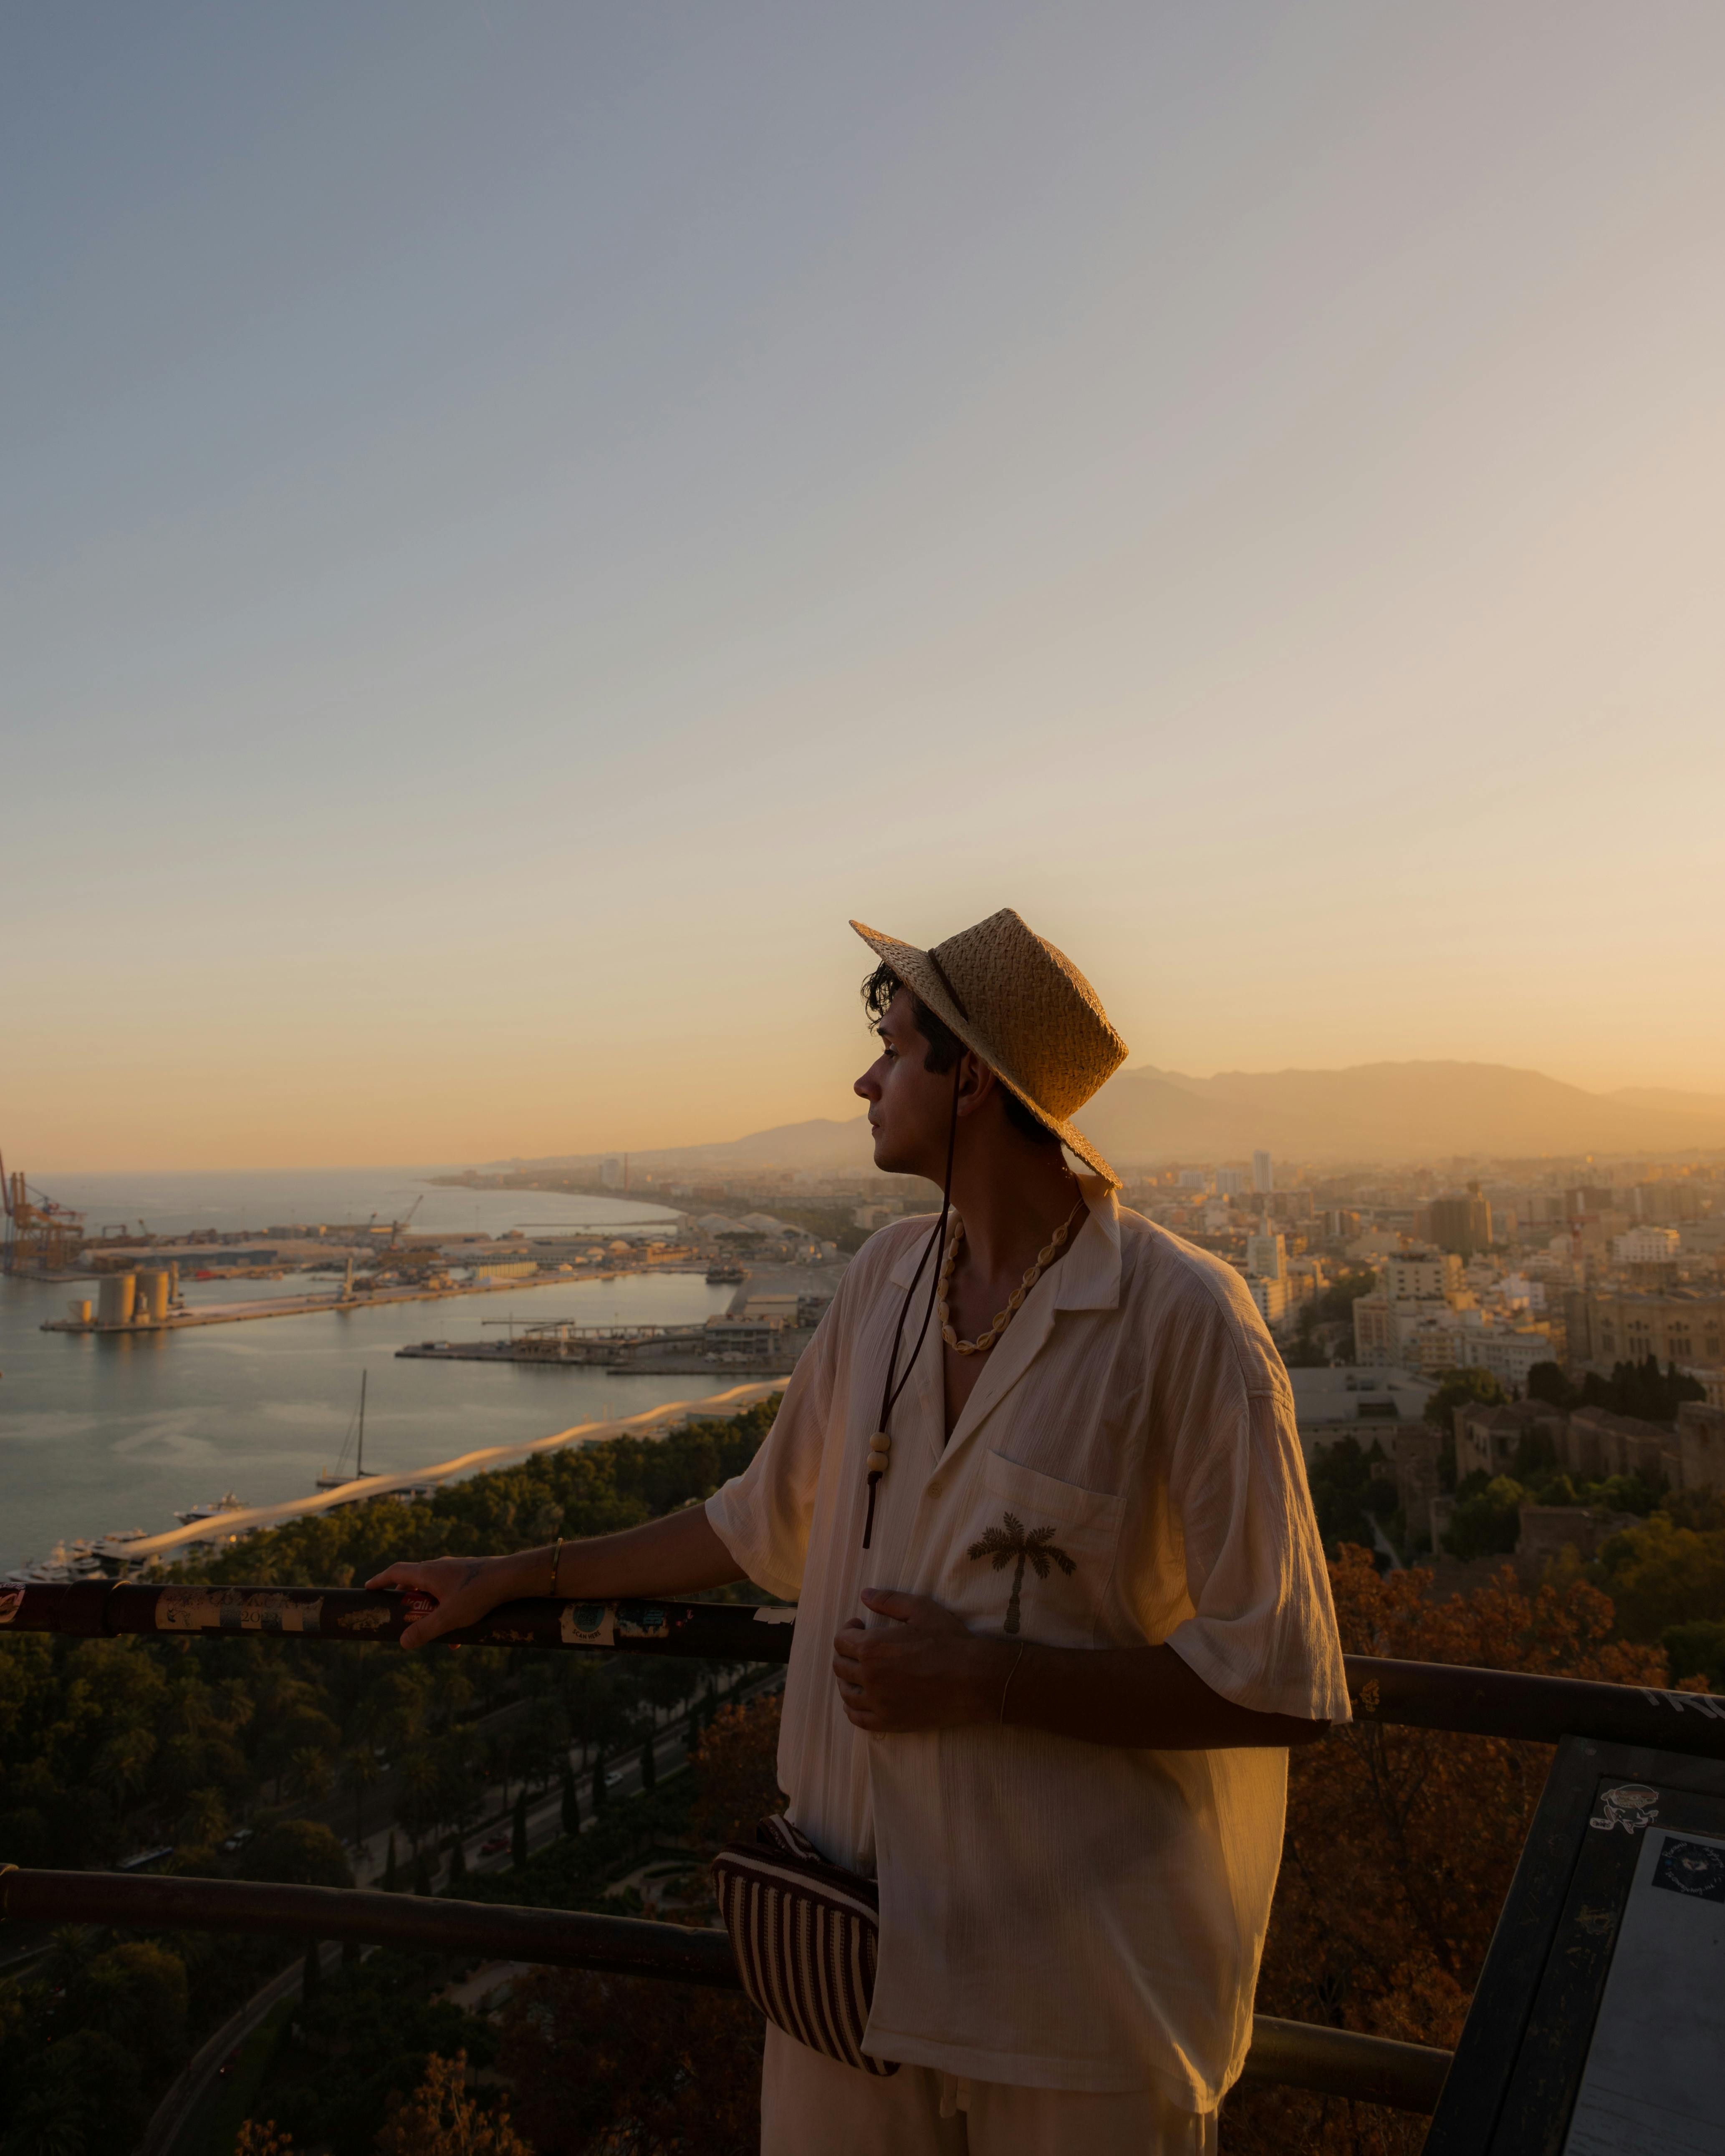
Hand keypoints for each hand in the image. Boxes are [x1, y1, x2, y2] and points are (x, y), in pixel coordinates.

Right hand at [364, 1554, 522, 1648]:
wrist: (512, 1577)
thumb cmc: (478, 1594)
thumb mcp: (448, 1617)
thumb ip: (424, 1630)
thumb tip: (403, 1643)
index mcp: (428, 1572)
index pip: (396, 1572)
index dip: (380, 1580)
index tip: (368, 1588)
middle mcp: (440, 1567)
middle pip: (414, 1580)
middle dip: (406, 1600)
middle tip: (401, 1615)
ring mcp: (456, 1569)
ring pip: (435, 1589)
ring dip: (430, 1610)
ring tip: (435, 1634)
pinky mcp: (471, 1575)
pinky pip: (452, 1593)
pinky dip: (448, 1610)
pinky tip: (459, 1636)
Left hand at [831, 1589, 1008, 1732]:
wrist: (973, 1679)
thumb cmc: (949, 1641)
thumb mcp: (921, 1609)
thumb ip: (889, 1600)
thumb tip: (864, 1595)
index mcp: (872, 1647)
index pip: (841, 1641)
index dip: (848, 1630)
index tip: (860, 1626)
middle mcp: (869, 1676)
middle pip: (840, 1666)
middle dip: (846, 1653)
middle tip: (860, 1648)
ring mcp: (878, 1703)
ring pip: (846, 1693)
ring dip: (847, 1680)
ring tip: (860, 1673)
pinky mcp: (889, 1722)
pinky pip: (858, 1718)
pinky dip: (852, 1709)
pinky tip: (859, 1700)